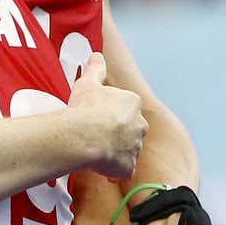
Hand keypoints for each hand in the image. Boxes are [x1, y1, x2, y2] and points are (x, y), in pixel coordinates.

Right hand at [66, 52, 145, 177]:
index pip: (126, 107)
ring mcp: (135, 147)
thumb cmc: (87, 108)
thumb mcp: (88, 83)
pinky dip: (113, 169)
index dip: (110, 111)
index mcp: (132, 104)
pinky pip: (122, 169)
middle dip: (117, 132)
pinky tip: (98, 165)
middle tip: (95, 132)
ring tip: (94, 149)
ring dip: (114, 150)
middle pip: (130, 129)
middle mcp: (139, 125)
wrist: (85, 135)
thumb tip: (97, 55)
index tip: (96, 114)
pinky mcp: (128, 167)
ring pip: (127, 150)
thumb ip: (96, 69)